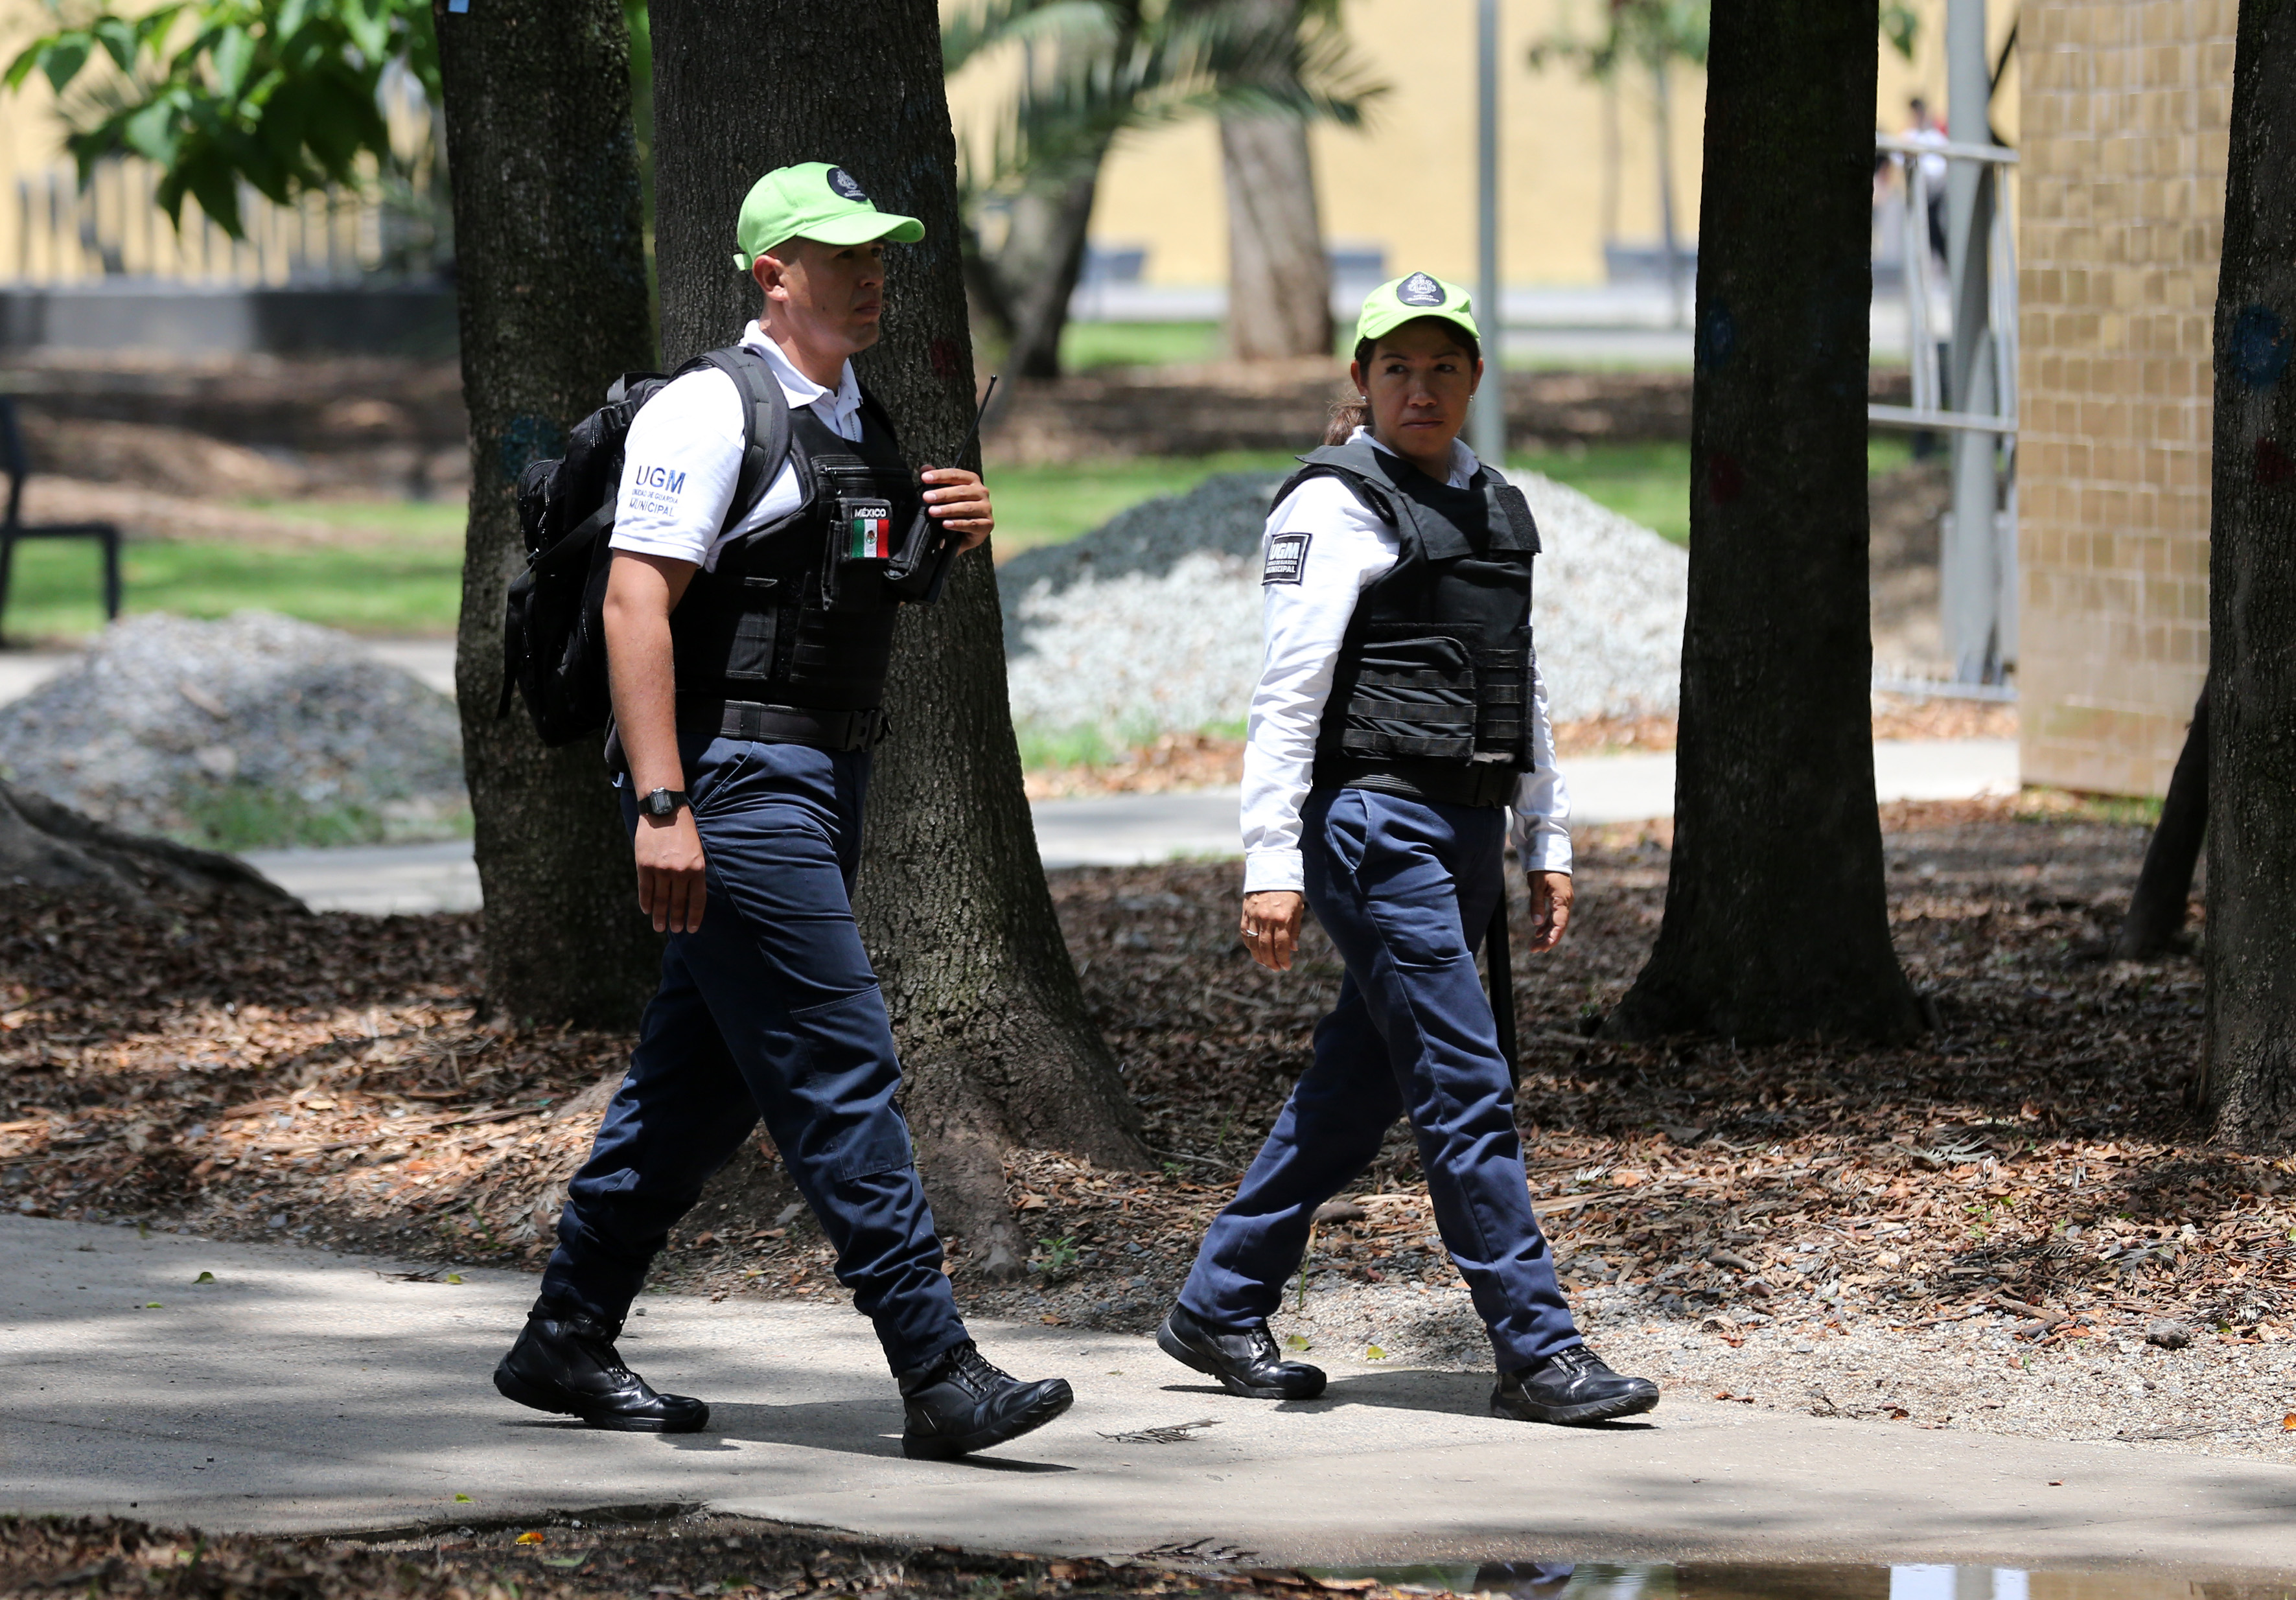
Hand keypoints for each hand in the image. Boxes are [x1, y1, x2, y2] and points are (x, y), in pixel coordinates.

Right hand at [635, 809, 707, 933]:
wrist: (663, 810)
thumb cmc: (683, 830)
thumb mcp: (696, 850)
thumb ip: (693, 872)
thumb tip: (689, 896)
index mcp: (697, 868)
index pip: (697, 900)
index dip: (694, 917)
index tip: (691, 929)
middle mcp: (680, 871)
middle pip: (678, 903)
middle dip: (676, 919)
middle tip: (674, 930)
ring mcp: (661, 869)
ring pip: (660, 900)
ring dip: (660, 916)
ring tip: (659, 927)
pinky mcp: (644, 865)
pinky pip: (645, 890)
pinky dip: (646, 902)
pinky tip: (647, 910)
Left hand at [921, 466, 992, 553]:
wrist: (966, 534)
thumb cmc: (954, 510)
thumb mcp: (945, 495)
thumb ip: (936, 481)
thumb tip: (925, 468)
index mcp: (972, 480)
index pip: (955, 475)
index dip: (940, 475)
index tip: (924, 478)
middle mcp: (982, 492)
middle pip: (961, 491)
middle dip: (942, 494)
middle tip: (927, 497)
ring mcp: (986, 508)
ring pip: (966, 507)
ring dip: (948, 509)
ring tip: (932, 512)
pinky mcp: (987, 524)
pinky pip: (972, 524)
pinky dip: (958, 524)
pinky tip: (945, 524)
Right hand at [1241, 890, 1305, 970]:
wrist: (1272, 872)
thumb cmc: (1289, 892)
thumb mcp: (1298, 909)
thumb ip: (1294, 930)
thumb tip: (1293, 949)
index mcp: (1282, 917)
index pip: (1281, 945)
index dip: (1283, 959)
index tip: (1286, 967)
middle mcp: (1266, 918)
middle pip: (1266, 947)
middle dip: (1271, 961)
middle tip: (1275, 968)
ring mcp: (1254, 916)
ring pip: (1253, 943)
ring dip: (1259, 956)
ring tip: (1265, 963)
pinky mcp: (1245, 913)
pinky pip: (1245, 934)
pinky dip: (1249, 945)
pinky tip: (1255, 951)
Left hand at [1527, 870, 1572, 953]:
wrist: (1550, 854)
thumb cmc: (1543, 868)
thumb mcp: (1536, 885)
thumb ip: (1536, 904)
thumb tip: (1536, 924)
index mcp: (1562, 899)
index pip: (1560, 923)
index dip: (1553, 937)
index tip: (1544, 947)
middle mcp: (1566, 902)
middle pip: (1559, 926)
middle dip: (1548, 939)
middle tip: (1535, 949)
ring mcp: (1563, 902)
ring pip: (1557, 923)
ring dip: (1546, 934)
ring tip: (1535, 946)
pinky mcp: (1558, 900)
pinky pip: (1554, 916)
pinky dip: (1546, 925)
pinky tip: (1538, 933)